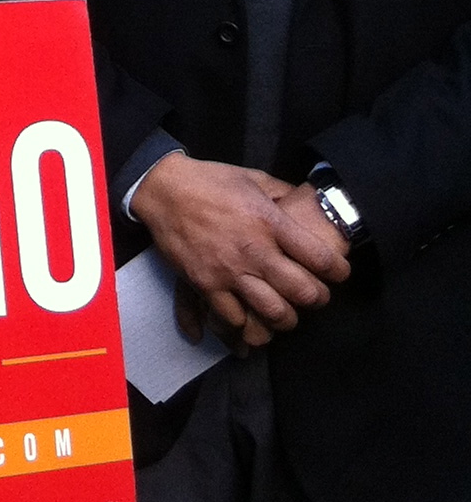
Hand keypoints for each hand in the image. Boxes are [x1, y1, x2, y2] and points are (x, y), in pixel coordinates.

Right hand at [131, 154, 349, 341]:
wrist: (163, 189)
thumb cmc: (210, 180)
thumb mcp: (254, 178)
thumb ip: (283, 193)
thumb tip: (307, 201)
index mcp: (270, 221)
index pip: (320, 258)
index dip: (339, 271)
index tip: (339, 274)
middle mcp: (254, 250)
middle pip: (303, 292)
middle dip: (318, 299)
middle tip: (316, 296)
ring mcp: (229, 270)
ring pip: (274, 313)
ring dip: (286, 318)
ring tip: (286, 312)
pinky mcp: (205, 284)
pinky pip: (235, 319)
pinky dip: (247, 324)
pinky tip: (251, 317)